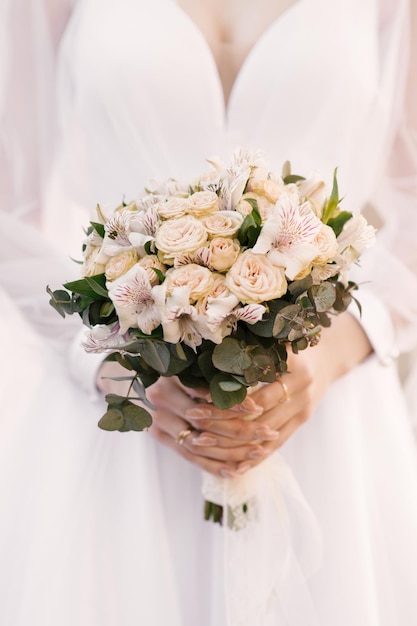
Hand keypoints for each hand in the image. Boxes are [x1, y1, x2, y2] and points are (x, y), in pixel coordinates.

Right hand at [146, 377, 279, 477]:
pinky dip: (212, 465)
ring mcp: (157, 419)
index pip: (206, 395)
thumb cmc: (181, 365)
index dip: (233, 403)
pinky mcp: (159, 436)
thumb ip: (218, 373)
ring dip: (231, 452)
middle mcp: (161, 397)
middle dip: (240, 429)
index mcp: (172, 375)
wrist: (147, 378)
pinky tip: (234, 471)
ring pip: (199, 444)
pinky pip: (188, 456)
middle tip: (268, 433)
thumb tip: (254, 383)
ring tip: (258, 453)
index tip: (259, 407)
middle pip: (205, 421)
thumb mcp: (196, 363)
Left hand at [148, 312, 371, 475]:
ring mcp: (303, 408)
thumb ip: (250, 349)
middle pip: (257, 414)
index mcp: (292, 364)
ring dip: (234, 443)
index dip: (226, 398)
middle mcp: (301, 388)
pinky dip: (255, 456)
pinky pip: (277, 444)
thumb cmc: (291, 344)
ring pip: (265, 433)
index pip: (255, 387)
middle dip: (223, 422)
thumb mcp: (275, 340)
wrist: (328, 357)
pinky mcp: (302, 421)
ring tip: (205, 445)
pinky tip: (234, 466)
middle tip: (193, 426)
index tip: (197, 400)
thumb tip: (207, 355)